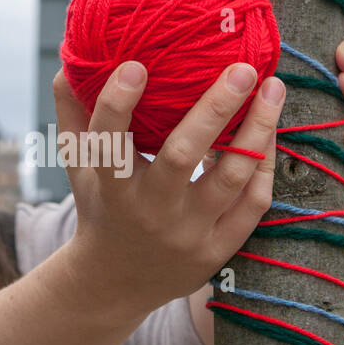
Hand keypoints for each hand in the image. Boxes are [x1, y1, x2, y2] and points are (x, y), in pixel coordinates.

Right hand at [53, 59, 284, 313]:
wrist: (116, 284)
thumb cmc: (101, 207)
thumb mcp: (78, 167)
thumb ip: (72, 112)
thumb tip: (71, 59)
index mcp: (110, 188)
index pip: (109, 144)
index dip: (118, 105)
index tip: (135, 65)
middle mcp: (149, 211)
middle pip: (183, 156)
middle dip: (214, 108)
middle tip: (241, 69)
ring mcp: (187, 234)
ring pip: (231, 177)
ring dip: (257, 129)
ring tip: (272, 88)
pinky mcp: (217, 250)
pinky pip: (252, 204)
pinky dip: (265, 164)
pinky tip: (270, 130)